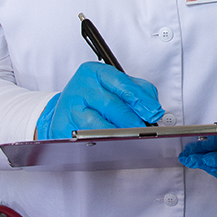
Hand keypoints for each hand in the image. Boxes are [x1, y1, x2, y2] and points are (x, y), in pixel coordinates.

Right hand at [36, 62, 164, 139]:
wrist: (63, 110)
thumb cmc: (92, 98)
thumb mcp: (113, 86)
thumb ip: (136, 91)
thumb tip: (152, 107)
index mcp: (95, 72)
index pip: (122, 84)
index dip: (140, 99)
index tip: (153, 111)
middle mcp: (82, 87)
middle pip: (111, 104)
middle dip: (132, 119)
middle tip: (145, 129)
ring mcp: (70, 107)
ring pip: (97, 123)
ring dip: (117, 133)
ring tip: (132, 138)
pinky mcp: (62, 126)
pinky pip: (85, 137)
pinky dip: (101, 141)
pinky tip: (112, 144)